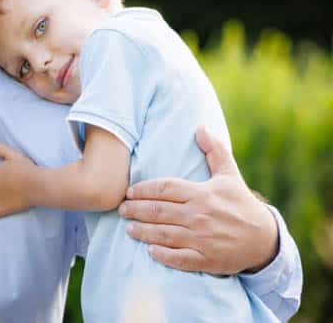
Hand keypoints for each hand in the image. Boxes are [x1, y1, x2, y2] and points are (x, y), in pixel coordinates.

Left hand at [118, 126, 277, 273]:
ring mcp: (202, 239)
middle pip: (158, 211)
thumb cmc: (242, 205)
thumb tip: (201, 127)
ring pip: (164, 234)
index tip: (129, 191)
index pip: (164, 188)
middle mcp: (199, 216)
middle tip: (121, 209)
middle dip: (136, 210)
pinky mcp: (206, 260)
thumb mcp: (229, 175)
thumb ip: (214, 151)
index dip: (143, 189)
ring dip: (143, 231)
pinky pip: (179, 258)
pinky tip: (150, 251)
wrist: (265, 240)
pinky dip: (163, 255)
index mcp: (202, 194)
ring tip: (129, 228)